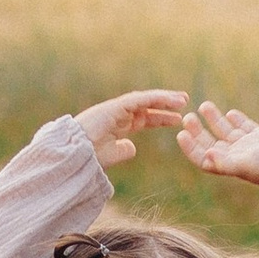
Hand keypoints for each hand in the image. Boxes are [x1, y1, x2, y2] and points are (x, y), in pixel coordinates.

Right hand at [72, 88, 189, 167]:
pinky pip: (139, 100)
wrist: (73, 157)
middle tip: (185, 103)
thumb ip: (122, 150)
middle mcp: (118, 114)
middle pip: (147, 106)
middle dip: (166, 105)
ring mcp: (115, 109)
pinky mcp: (114, 106)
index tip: (178, 119)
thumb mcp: (111, 156)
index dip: (161, 117)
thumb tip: (131, 147)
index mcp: (118, 126)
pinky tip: (171, 100)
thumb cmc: (88, 159)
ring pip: (145, 100)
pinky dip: (155, 99)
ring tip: (183, 100)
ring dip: (164, 98)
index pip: (144, 118)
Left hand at [176, 102, 258, 207]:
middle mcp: (239, 157)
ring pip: (227, 132)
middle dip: (198, 131)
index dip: (191, 148)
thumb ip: (227, 164)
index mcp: (232, 166)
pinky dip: (236, 119)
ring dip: (214, 120)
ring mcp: (251, 147)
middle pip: (212, 144)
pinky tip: (230, 112)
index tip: (181, 134)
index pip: (205, 159)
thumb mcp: (249, 165)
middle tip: (188, 116)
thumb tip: (207, 158)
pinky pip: (245, 127)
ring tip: (204, 105)